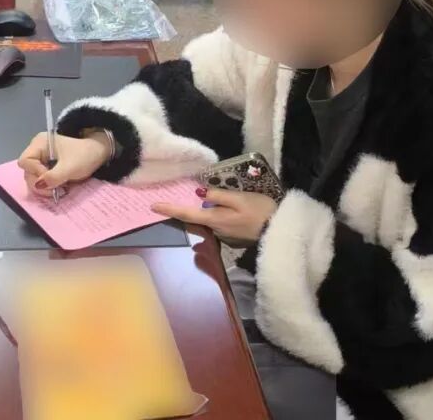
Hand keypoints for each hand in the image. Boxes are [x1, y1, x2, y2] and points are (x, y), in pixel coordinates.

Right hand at [17, 132, 109, 196]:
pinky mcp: (47, 167)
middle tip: (54, 190)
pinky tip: (59, 188)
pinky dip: (48, 186)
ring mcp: (41, 159)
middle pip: (27, 171)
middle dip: (40, 183)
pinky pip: (41, 179)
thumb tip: (38, 185)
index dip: (35, 172)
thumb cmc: (85, 156)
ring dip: (44, 187)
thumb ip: (53, 177)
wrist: (99, 154)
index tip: (50, 179)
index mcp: (40, 143)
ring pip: (33, 178)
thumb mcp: (70, 168)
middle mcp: (37, 150)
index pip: (25, 161)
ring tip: (59, 189)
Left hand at [152, 187, 276, 245]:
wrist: (280, 232)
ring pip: (209, 222)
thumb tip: (199, 193)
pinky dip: (218, 218)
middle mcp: (215, 231)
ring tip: (210, 203)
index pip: (186, 214)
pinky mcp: (233, 239)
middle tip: (176, 201)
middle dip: (186, 211)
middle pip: (196, 219)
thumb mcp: (241, 198)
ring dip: (206, 214)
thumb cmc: (262, 211)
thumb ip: (219, 195)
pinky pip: (220, 226)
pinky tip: (230, 212)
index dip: (169, 210)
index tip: (152, 206)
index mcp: (215, 219)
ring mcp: (224, 237)